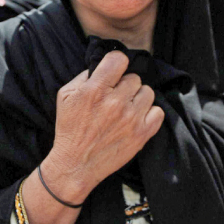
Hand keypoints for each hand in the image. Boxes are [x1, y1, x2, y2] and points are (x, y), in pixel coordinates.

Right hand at [43, 51, 164, 201]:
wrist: (76, 164)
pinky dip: (149, 114)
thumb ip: (84, 76)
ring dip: (137, 98)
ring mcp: (131, 118)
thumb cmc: (69, 129)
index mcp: (95, 90)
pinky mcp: (142, 134)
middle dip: (124, 86)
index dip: (116, 64)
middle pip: (134, 78)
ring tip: (126, 109)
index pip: (119, 59)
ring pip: (147, 92)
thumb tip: (102, 66)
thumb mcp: (65, 96)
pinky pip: (158, 112)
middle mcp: (115, 102)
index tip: (113, 72)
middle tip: (114, 98)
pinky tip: (136, 119)